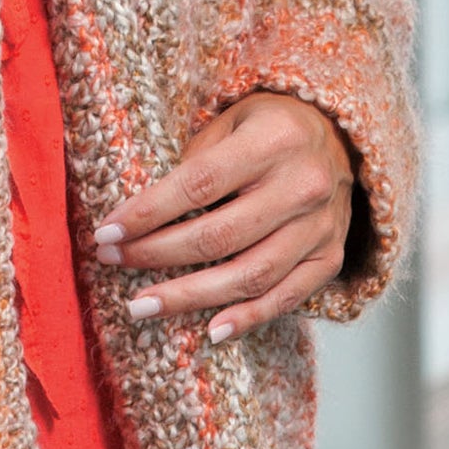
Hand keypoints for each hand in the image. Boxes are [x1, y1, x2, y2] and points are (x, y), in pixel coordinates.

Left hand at [91, 91, 354, 343]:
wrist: (341, 139)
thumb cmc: (269, 125)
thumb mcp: (231, 118)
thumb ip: (195, 159)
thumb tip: (145, 213)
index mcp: (273, 140)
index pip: (198, 184)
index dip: (149, 212)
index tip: (107, 232)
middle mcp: (302, 185)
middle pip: (219, 236)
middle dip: (157, 254)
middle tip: (112, 261)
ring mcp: (320, 227)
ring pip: (249, 275)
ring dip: (189, 296)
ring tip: (142, 306)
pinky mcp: (331, 256)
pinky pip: (286, 297)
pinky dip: (247, 318)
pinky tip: (210, 330)